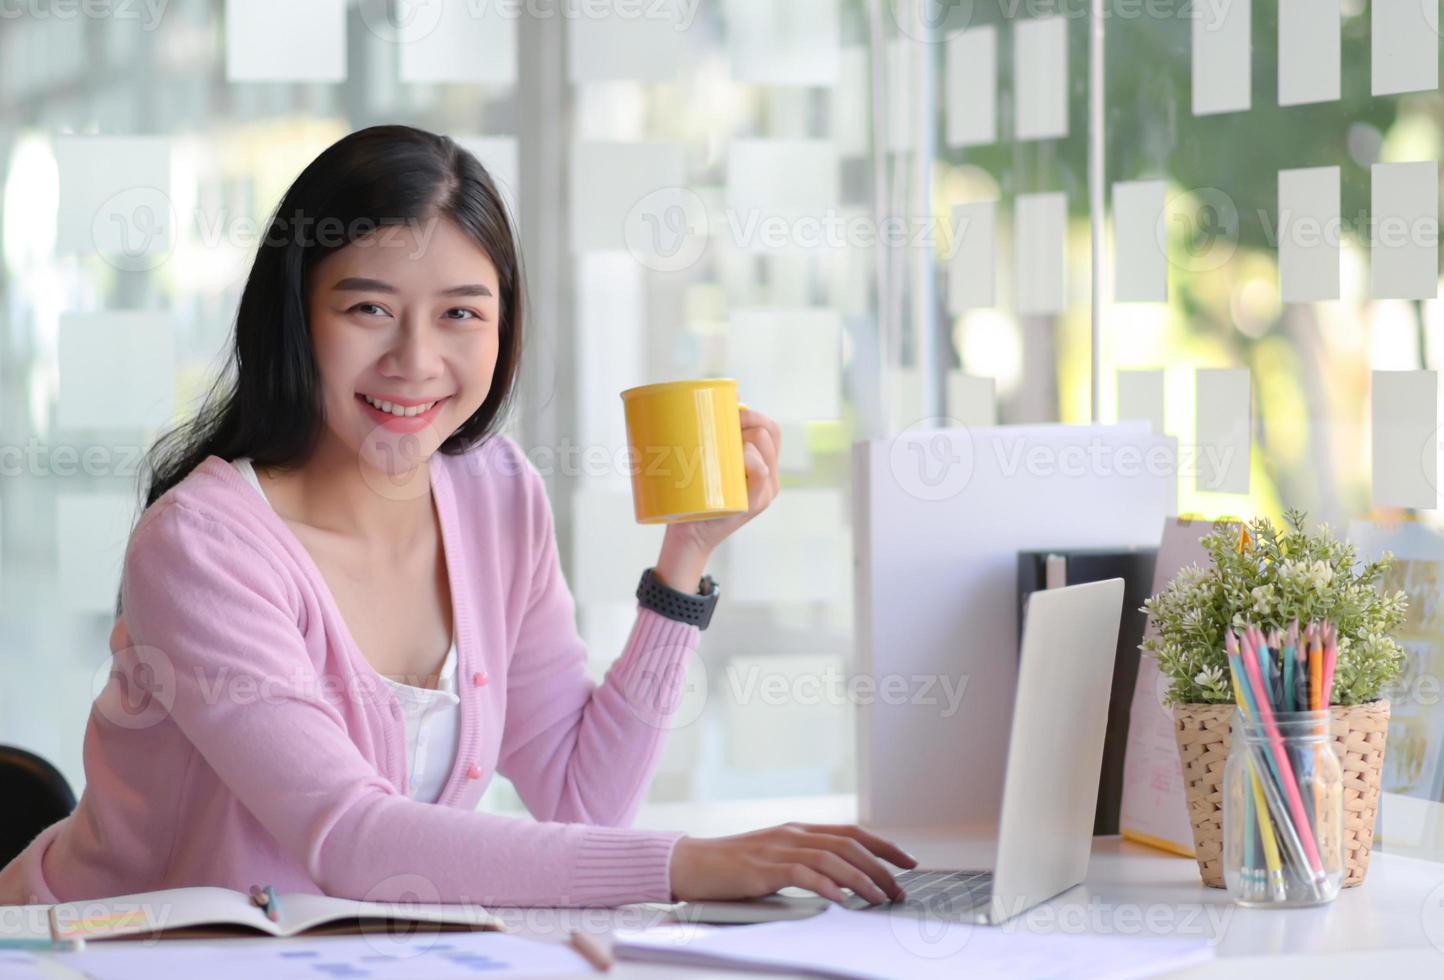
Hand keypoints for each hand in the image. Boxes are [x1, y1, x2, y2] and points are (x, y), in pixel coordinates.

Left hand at [654, 408, 781, 589]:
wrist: (687, 535)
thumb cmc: (692, 498)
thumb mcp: (703, 466)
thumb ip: (705, 443)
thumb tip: (695, 401)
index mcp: (762, 464)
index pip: (770, 429)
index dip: (752, 413)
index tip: (727, 409)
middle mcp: (769, 477)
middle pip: (770, 433)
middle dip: (747, 419)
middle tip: (720, 424)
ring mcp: (763, 492)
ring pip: (765, 448)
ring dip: (747, 436)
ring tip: (724, 442)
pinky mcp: (752, 505)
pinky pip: (762, 475)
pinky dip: (753, 461)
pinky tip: (743, 456)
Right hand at [668, 822, 917, 904]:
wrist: (691, 863)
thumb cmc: (732, 867)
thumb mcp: (775, 858)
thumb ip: (804, 862)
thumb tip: (841, 881)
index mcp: (798, 830)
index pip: (851, 832)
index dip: (883, 845)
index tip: (907, 861)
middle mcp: (793, 834)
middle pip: (849, 844)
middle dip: (882, 866)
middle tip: (900, 889)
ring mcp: (778, 849)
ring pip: (832, 858)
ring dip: (862, 879)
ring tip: (880, 898)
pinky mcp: (764, 869)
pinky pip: (803, 874)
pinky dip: (826, 885)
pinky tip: (842, 899)